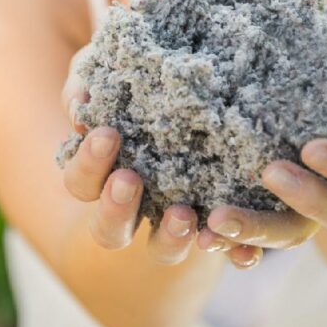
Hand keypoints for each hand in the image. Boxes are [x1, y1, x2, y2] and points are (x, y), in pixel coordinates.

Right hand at [59, 45, 264, 268]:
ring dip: (170, 238)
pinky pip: (226, 249)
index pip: (80, 182)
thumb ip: (87, 82)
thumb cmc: (140, 79)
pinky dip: (235, 254)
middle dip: (115, 208)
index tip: (106, 134)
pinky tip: (246, 250)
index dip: (87, 164)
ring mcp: (175, 221)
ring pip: (164, 250)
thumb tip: (80, 107)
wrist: (203, 87)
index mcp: (102, 177)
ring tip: (183, 214)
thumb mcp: (110, 72)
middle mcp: (134, 209)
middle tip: (129, 179)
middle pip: (109, 230)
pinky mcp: (219, 224)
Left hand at [206, 7, 326, 250]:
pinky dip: (235, 245)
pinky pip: (260, 240)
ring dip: (260, 232)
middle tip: (267, 173)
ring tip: (217, 218)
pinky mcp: (275, 209)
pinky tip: (204, 235)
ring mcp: (313, 203)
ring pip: (297, 235)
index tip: (311, 148)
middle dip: (309, 203)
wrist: (308, 70)